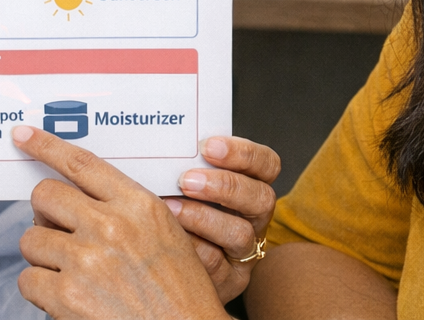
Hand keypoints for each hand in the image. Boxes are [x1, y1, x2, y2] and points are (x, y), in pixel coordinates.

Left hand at [12, 125, 230, 319]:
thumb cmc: (181, 296)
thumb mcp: (166, 236)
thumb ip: (125, 210)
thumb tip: (78, 197)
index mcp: (139, 206)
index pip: (81, 163)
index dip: (46, 146)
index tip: (24, 136)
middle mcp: (111, 226)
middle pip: (45, 195)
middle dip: (44, 214)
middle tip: (57, 232)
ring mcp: (86, 260)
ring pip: (31, 239)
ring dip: (43, 257)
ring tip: (70, 274)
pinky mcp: (66, 295)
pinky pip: (29, 279)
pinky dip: (41, 290)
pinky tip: (65, 298)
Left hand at [168, 135, 280, 303]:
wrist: (161, 268)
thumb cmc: (171, 208)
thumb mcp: (182, 183)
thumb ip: (183, 164)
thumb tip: (157, 141)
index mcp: (248, 186)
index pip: (266, 165)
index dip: (244, 153)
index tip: (208, 147)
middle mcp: (254, 219)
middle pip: (262, 198)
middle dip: (225, 186)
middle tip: (186, 180)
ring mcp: (245, 252)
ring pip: (241, 234)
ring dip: (204, 218)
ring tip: (171, 209)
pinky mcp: (230, 281)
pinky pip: (217, 266)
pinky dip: (192, 248)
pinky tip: (167, 239)